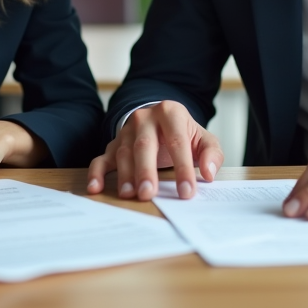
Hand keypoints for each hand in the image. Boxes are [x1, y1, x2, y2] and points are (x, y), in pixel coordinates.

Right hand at [86, 101, 223, 199]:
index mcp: (171, 113)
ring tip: (128, 194)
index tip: (187, 192)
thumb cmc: (183, 133)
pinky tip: (95, 188)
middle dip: (146, 170)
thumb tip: (209, 173)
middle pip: (145, 145)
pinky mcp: (113, 145)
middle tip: (148, 193)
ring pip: (124, 152)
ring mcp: (126, 131)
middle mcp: (145, 118)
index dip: (183, 168)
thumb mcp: (203, 139)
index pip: (177, 142)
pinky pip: (102, 158)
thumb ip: (211, 153)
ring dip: (125, 174)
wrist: (160, 119)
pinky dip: (97, 173)